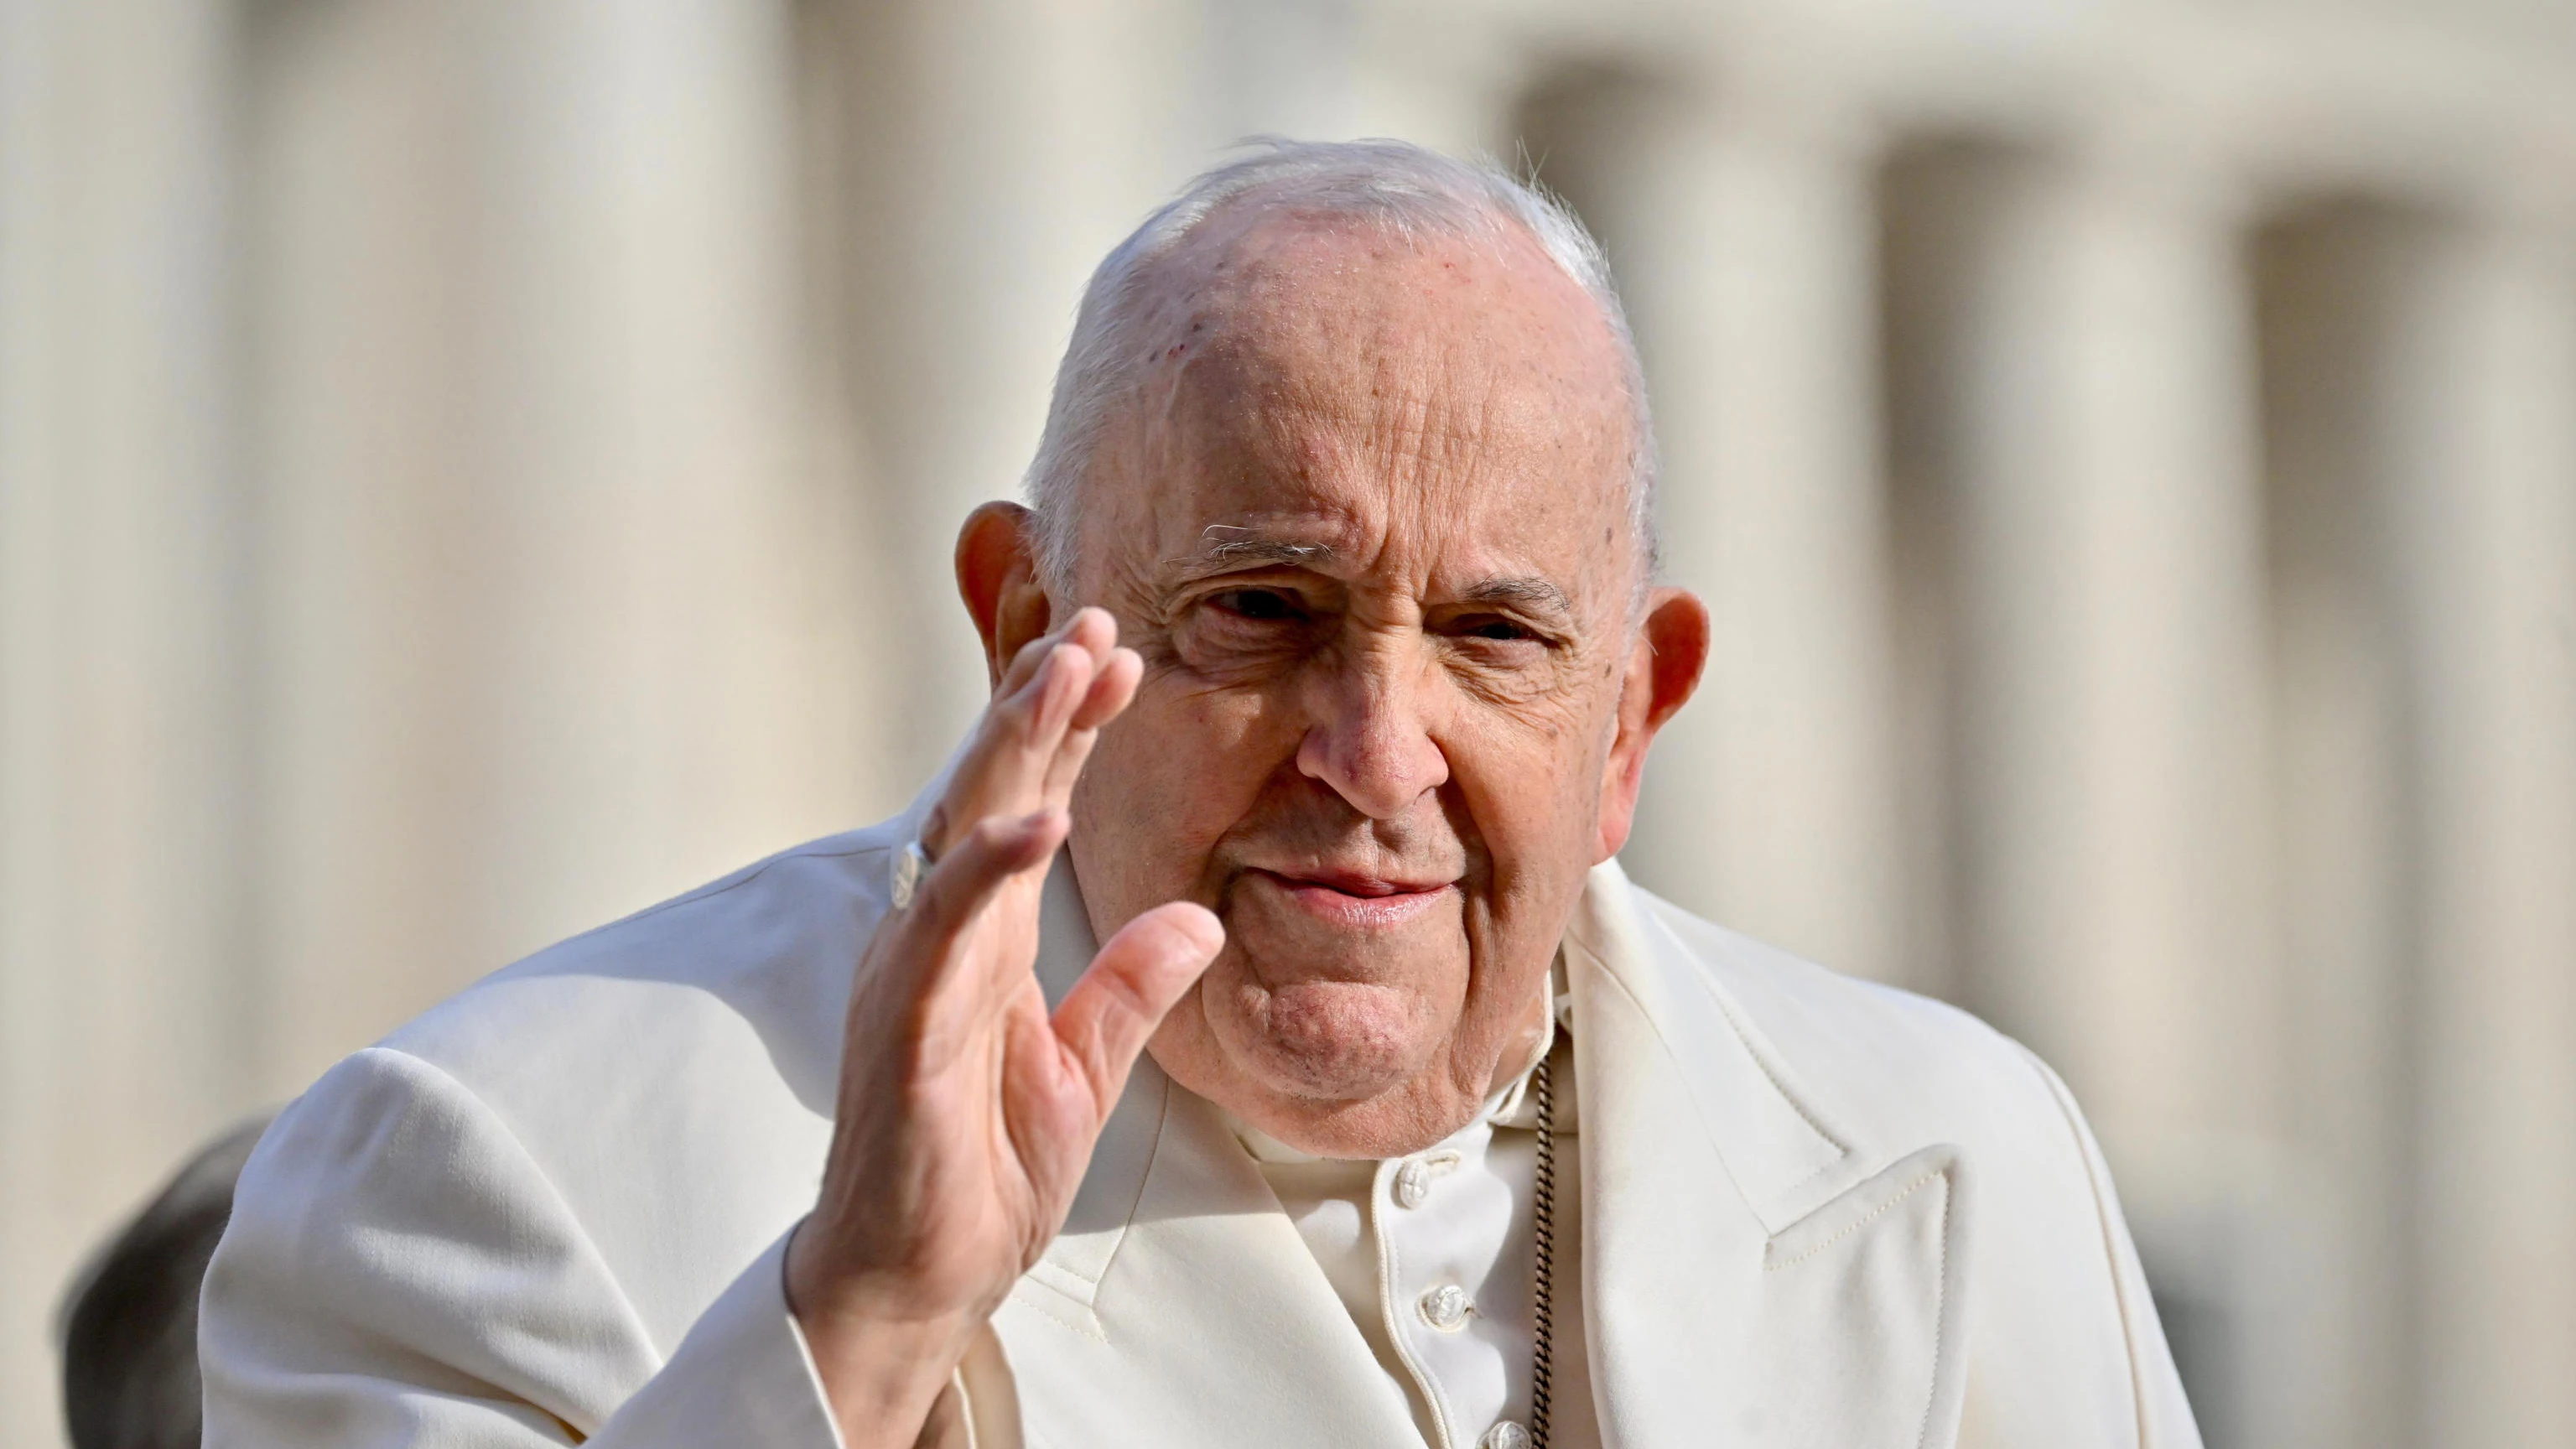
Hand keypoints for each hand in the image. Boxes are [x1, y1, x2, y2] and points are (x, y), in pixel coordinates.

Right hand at [784, 607, 1223, 1447]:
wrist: (920, 1283)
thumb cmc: (981, 1178)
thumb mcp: (1086, 1073)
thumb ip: (1131, 989)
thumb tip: (1193, 916)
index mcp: (984, 942)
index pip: (1029, 808)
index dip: (1068, 731)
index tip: (1120, 655)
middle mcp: (942, 939)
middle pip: (993, 794)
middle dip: (1042, 704)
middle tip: (1097, 623)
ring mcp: (916, 977)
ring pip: (963, 833)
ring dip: (1016, 749)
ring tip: (1066, 673)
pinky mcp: (905, 1030)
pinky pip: (944, 933)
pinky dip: (987, 870)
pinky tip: (1039, 819)